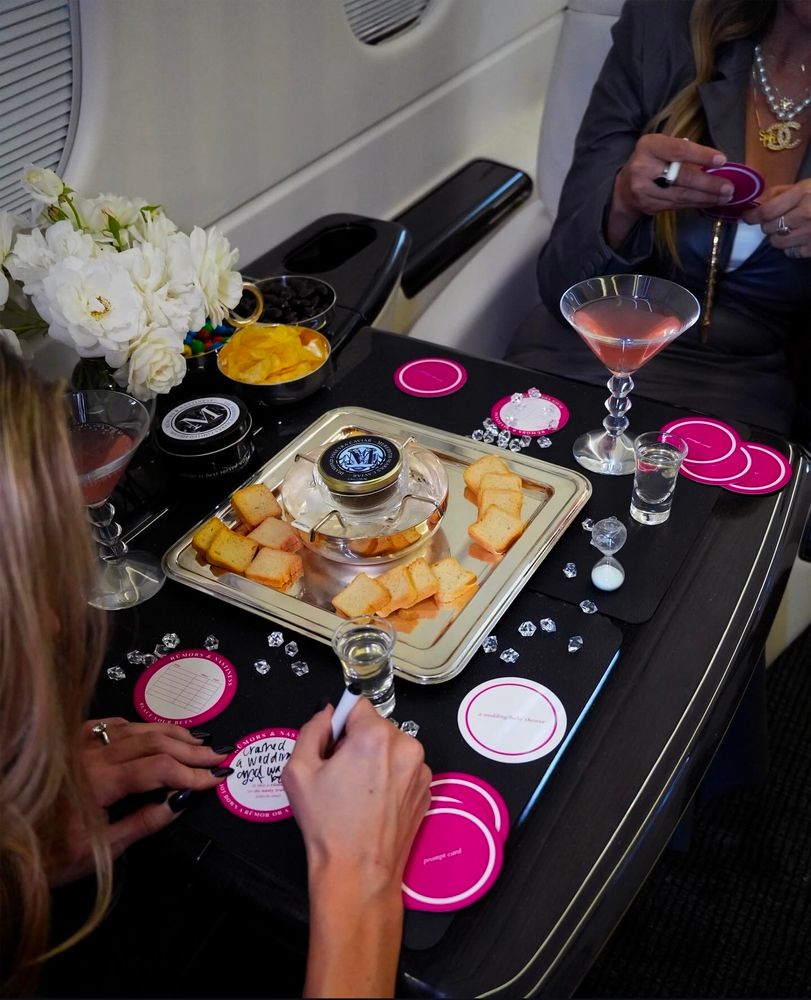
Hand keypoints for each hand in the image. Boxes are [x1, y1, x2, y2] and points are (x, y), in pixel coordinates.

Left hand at [49, 718, 230, 885]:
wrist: (6, 846)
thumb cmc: (50, 856)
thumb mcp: (100, 853)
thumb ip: (143, 823)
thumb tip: (181, 801)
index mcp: (100, 781)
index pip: (160, 769)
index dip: (193, 773)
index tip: (218, 778)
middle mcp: (92, 754)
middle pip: (154, 742)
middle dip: (192, 749)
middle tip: (221, 754)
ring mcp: (80, 743)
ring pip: (136, 728)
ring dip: (172, 733)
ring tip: (199, 740)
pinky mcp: (72, 742)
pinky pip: (111, 724)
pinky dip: (139, 726)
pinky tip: (153, 731)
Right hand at [281, 699, 430, 997]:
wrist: (358, 873)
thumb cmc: (327, 824)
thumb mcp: (298, 771)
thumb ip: (311, 729)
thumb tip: (327, 713)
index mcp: (375, 735)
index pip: (356, 705)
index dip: (339, 726)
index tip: (332, 750)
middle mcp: (406, 745)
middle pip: (375, 727)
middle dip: (357, 743)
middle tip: (340, 775)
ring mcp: (421, 769)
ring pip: (391, 748)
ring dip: (376, 760)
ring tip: (358, 794)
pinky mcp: (427, 790)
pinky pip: (404, 769)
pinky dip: (390, 778)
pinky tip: (374, 805)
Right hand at [608, 135, 731, 246]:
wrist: (624, 188)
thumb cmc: (651, 161)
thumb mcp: (661, 147)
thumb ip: (682, 151)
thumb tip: (715, 163)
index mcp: (649, 146)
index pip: (679, 150)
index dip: (701, 156)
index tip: (721, 160)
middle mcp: (643, 167)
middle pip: (681, 177)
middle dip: (708, 183)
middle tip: (728, 187)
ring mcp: (643, 189)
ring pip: (681, 195)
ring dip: (706, 197)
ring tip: (724, 196)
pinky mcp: (648, 205)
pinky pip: (677, 205)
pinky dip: (696, 204)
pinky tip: (709, 201)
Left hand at [742, 181, 810, 258]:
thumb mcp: (806, 185)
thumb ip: (780, 192)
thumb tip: (757, 203)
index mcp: (802, 194)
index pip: (766, 211)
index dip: (752, 216)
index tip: (747, 217)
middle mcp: (805, 215)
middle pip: (768, 228)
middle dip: (767, 225)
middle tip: (774, 220)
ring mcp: (810, 234)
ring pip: (776, 242)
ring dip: (777, 237)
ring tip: (788, 229)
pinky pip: (791, 252)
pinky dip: (791, 247)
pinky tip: (800, 238)